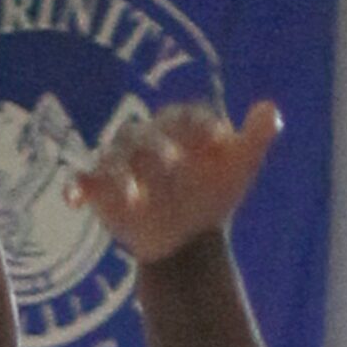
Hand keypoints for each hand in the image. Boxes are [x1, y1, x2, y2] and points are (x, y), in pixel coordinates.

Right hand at [69, 99, 282, 262]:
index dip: (202, 126)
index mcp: (180, 127)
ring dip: (121, 175)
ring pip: (113, 159)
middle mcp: (147, 138)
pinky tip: (74, 201)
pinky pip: (82, 181)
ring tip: (134, 199)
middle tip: (175, 165)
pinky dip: (75, 188)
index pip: (187, 117)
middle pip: (145, 135)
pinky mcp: (99, 185)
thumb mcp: (239, 168)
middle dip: (158, 148)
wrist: (186, 237)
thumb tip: (271, 110)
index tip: (220, 142)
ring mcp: (120, 161)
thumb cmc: (213, 194)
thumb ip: (255, 138)